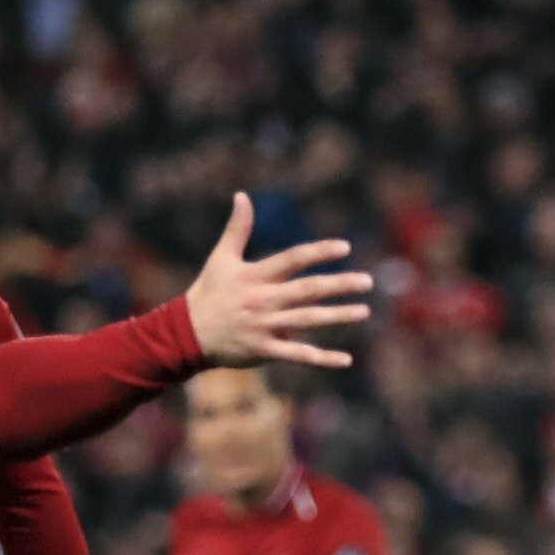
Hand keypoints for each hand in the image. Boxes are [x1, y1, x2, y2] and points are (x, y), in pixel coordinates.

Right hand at [182, 193, 370, 368]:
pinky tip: (346, 359)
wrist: (186, 334)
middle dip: (338, 285)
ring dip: (337, 317)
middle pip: (307, 291)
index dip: (318, 252)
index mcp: (255, 276)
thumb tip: (242, 195)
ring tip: (363, 311)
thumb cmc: (208, 292)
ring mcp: (264, 327)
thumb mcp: (221, 258)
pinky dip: (322, 358)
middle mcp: (262, 300)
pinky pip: (297, 355)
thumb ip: (237, 228)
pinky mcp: (264, 350)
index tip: (345, 247)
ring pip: (307, 321)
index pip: (292, 260)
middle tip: (368, 282)